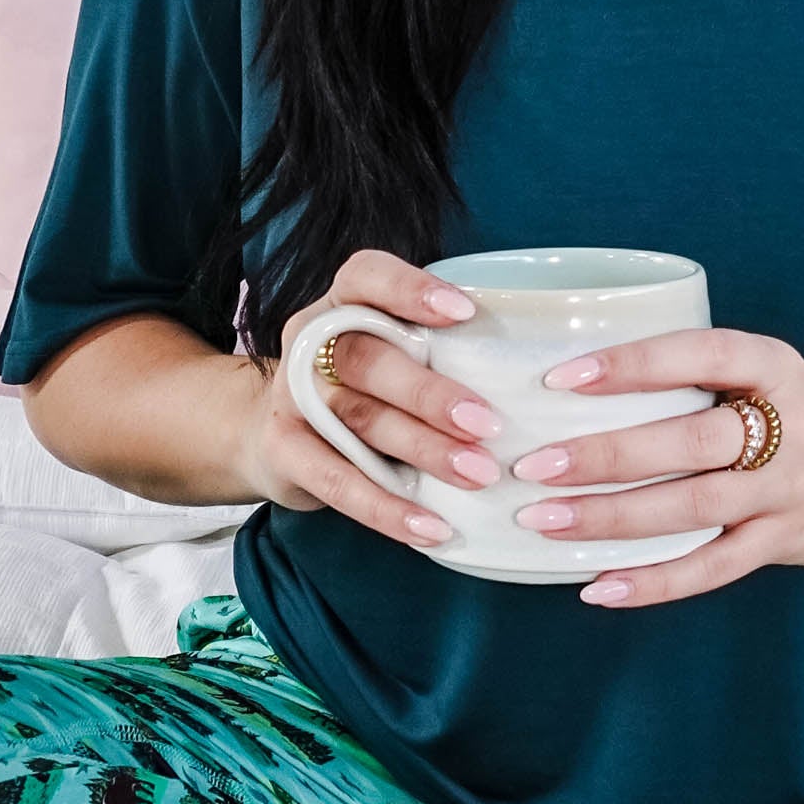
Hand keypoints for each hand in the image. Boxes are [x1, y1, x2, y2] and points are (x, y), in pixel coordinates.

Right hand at [255, 250, 505, 553]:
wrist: (272, 432)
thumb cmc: (360, 386)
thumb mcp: (386, 350)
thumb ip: (435, 348)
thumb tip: (531, 377)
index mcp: (341, 303)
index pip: (366, 277)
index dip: (411, 291)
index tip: (465, 313)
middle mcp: (310, 342)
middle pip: (368, 360)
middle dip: (431, 394)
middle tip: (487, 424)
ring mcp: (292, 396)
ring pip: (361, 421)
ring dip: (424, 450)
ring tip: (479, 475)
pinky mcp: (283, 451)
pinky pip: (338, 482)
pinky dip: (388, 508)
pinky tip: (433, 526)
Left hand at [507, 326, 803, 606]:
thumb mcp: (770, 372)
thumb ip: (701, 377)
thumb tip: (583, 384)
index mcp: (776, 366)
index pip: (701, 355)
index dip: (634, 364)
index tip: (564, 377)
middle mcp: (787, 427)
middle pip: (689, 442)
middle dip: (607, 455)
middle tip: (535, 464)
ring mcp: (789, 490)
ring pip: (693, 509)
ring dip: (614, 518)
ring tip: (545, 521)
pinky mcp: (786, 541)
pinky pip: (713, 568)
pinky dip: (654, 581)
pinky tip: (598, 587)